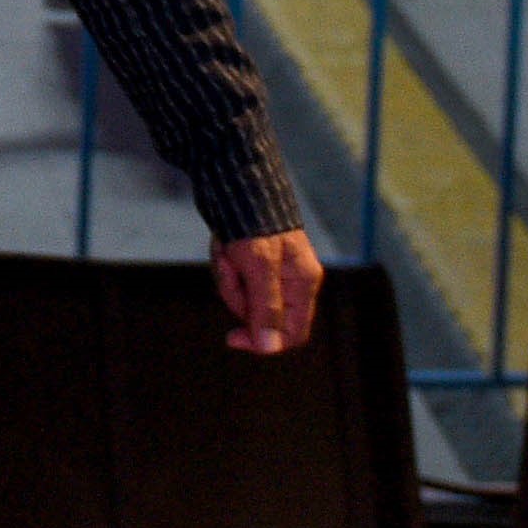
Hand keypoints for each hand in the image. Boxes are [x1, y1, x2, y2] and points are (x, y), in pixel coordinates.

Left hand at [213, 224, 322, 354]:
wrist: (236, 180)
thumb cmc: (253, 221)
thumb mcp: (259, 266)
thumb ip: (266, 307)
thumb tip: (269, 347)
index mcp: (303, 283)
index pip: (292, 334)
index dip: (264, 342)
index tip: (233, 337)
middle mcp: (291, 281)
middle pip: (261, 316)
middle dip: (238, 296)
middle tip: (230, 267)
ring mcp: (271, 272)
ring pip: (243, 298)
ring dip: (228, 278)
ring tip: (227, 250)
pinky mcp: (252, 262)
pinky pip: (234, 281)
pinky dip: (224, 266)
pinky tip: (224, 248)